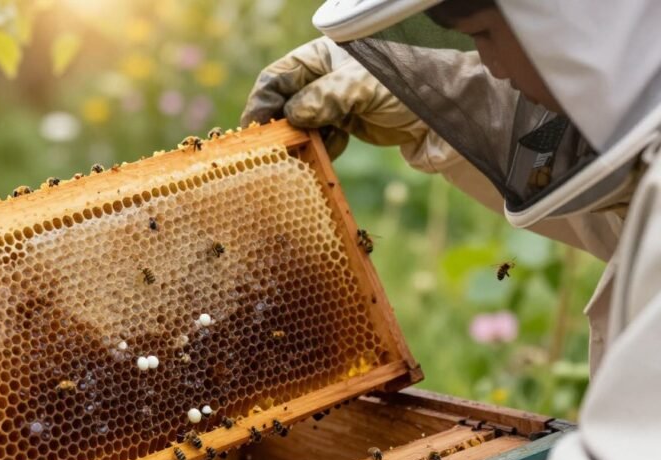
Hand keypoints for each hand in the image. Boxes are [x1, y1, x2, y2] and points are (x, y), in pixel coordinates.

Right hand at [241, 37, 427, 158]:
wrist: (451, 114)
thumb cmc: (409, 87)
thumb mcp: (364, 86)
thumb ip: (326, 97)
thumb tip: (290, 115)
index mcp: (324, 55)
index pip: (280, 75)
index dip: (263, 101)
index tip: (253, 128)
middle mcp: (325, 77)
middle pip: (285, 102)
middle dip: (277, 125)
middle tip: (268, 150)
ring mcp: (335, 102)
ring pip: (300, 125)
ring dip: (298, 142)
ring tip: (296, 157)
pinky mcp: (346, 126)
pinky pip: (320, 141)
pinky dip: (319, 152)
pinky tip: (325, 158)